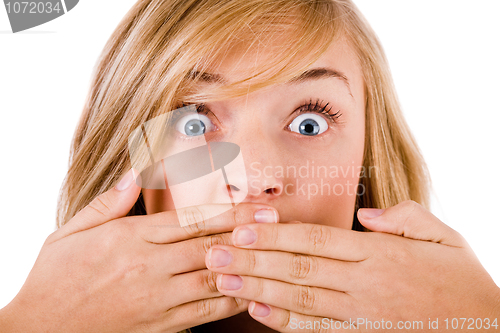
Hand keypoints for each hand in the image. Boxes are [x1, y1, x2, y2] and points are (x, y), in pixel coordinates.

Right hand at [0, 169, 279, 332]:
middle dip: (246, 234)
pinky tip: (251, 290)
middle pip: (209, 246)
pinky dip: (230, 300)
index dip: (228, 212)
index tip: (255, 205)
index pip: (189, 220)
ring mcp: (156, 299)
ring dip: (246, 265)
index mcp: (130, 239)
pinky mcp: (161, 325)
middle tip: (278, 224)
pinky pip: (204, 311)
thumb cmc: (55, 278)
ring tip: (275, 255)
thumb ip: (108, 203)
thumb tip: (135, 173)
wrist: (40, 330)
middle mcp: (148, 267)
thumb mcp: (70, 232)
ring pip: (213, 279)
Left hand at [205, 200, 499, 331]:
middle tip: (214, 252)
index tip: (241, 227)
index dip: (275, 233)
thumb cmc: (461, 279)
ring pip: (299, 297)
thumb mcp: (443, 236)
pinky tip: (256, 311)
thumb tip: (367, 214)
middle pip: (297, 266)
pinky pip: (317, 329)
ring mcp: (361, 312)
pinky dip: (285, 321)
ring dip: (257, 287)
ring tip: (222, 278)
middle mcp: (363, 281)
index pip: (315, 238)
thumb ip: (404, 218)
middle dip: (252, 258)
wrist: (487, 328)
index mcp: (377, 252)